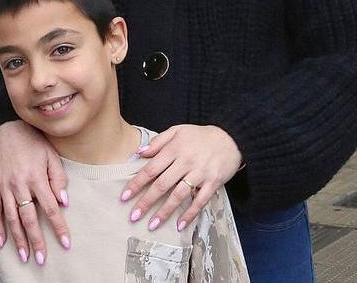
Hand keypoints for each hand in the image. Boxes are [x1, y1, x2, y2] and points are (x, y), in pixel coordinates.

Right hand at [0, 120, 69, 264]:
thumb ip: (58, 177)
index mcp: (36, 177)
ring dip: (17, 239)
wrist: (4, 129)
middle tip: (41, 259)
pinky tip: (1, 241)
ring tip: (24, 256)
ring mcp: (3, 187)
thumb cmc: (31, 141)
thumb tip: (63, 201)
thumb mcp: (50, 154)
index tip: (65, 243)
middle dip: (36, 240)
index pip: (50, 208)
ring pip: (10, 218)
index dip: (58, 227)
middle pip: (29, 218)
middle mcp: (19, 185)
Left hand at [120, 125, 241, 232]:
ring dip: (165, 211)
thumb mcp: (177, 130)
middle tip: (133, 216)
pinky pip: (200, 200)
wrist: (232, 138)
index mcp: (174, 149)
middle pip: (162, 184)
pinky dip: (190, 213)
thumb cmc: (201, 135)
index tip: (124, 196)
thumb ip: (158, 141)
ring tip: (152, 224)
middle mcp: (185, 162)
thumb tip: (139, 153)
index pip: (151, 169)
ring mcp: (200, 173)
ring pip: (179, 195)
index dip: (136, 183)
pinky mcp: (213, 182)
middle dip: (146, 201)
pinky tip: (180, 225)